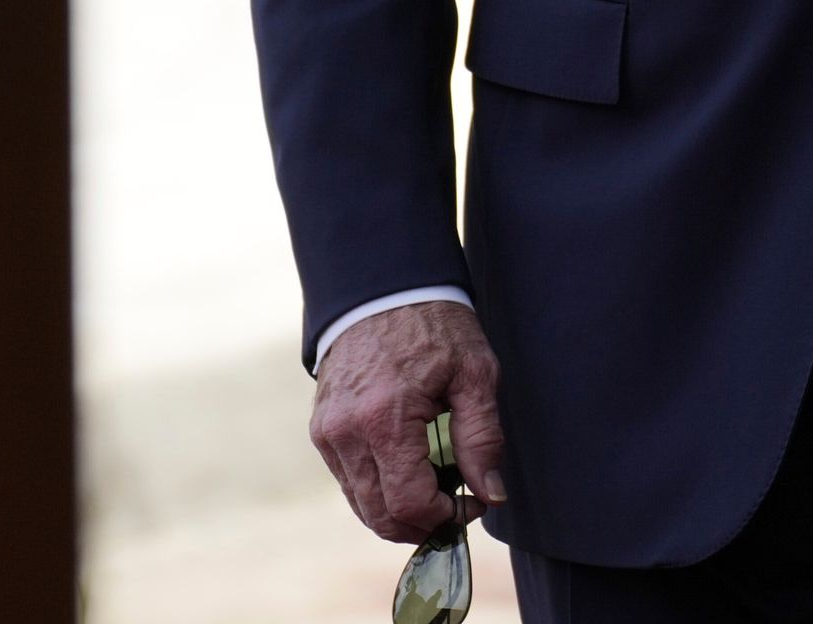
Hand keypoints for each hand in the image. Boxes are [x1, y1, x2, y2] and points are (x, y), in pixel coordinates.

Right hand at [311, 301, 510, 541]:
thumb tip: (491, 494)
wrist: (383, 288)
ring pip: (360, 504)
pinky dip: (379, 490)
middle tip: (456, 506)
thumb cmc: (435, 325)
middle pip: (379, 515)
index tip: (473, 502)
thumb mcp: (475, 373)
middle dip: (422, 524)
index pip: (408, 504)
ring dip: (399, 512)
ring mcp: (327, 434)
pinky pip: (348, 481)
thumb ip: (482, 438)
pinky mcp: (321, 430)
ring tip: (437, 489)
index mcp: (384, 419)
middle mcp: (345, 433)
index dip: (445, 517)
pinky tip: (410, 472)